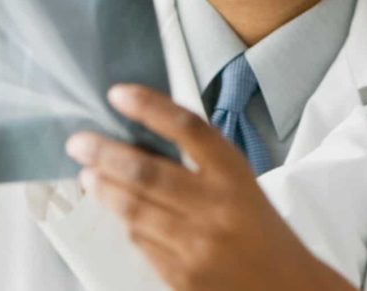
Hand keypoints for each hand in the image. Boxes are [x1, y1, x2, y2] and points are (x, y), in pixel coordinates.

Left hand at [66, 84, 355, 290]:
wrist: (287, 287)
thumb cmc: (260, 230)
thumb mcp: (240, 185)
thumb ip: (201, 163)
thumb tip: (141, 137)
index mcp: (235, 175)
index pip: (187, 129)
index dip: (149, 107)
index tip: (119, 94)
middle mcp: (217, 207)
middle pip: (147, 172)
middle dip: (104, 153)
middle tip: (80, 142)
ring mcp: (197, 245)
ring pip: (134, 209)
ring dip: (104, 188)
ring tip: (88, 174)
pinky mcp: (182, 276)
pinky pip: (140, 242)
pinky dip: (125, 222)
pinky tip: (117, 210)